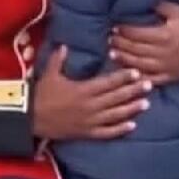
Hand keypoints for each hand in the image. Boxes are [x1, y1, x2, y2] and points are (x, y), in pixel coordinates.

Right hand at [33, 45, 150, 140]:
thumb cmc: (40, 95)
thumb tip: (65, 45)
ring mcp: (89, 121)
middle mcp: (90, 106)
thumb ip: (59, 60)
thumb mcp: (49, 75)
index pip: (108, 82)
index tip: (136, 72)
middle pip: (116, 98)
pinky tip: (132, 126)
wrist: (30, 119)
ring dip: (131, 109)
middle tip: (149, 85)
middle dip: (133, 91)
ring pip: (115, 115)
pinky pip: (106, 132)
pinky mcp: (86, 133)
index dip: (123, 77)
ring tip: (146, 103)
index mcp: (83, 90)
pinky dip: (119, 130)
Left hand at [108, 1, 178, 85]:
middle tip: (109, 38)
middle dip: (119, 43)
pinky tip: (127, 72)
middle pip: (134, 48)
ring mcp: (165, 66)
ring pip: (138, 64)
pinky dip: (137, 76)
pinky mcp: (169, 76)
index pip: (136, 33)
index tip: (114, 26)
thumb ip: (160, 6)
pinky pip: (149, 78)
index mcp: (164, 35)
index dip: (123, 30)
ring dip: (123, 58)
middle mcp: (162, 52)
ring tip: (112, 52)